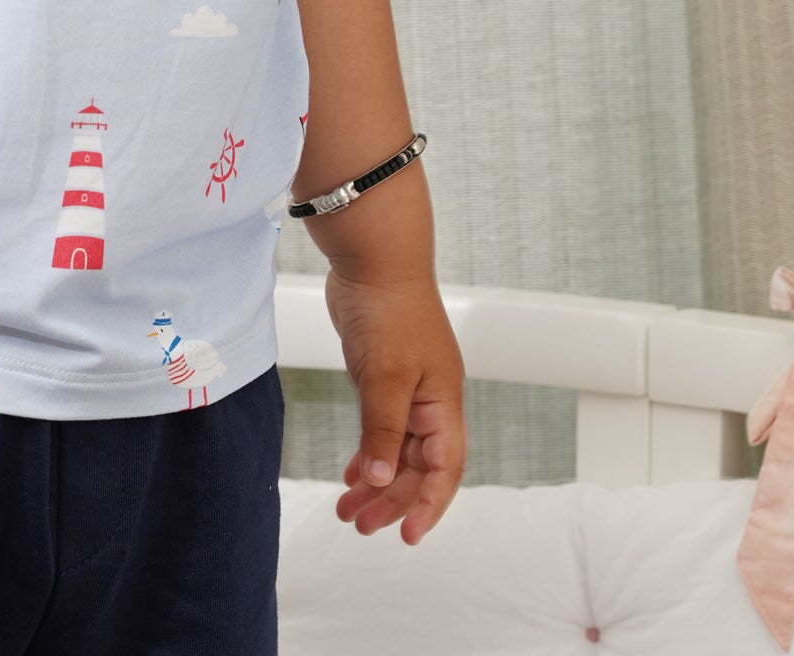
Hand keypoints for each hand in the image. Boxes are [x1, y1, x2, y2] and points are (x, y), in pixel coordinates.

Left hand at [325, 266, 466, 542]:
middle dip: (392, 499)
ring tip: (348, 510)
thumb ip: (384, 430)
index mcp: (443, 402)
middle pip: (418, 466)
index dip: (429, 505)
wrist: (372, 257)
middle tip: (360, 525)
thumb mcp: (386, 376)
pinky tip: (350, 473)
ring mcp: (406, 387)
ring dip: (375, 481)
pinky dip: (368, 452)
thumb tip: (382, 481)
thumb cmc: (390, 309)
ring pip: (396, 450)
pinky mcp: (381, 376)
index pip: (445, 468)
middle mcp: (430, 400)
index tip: (406, 535)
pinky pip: (380, 428)